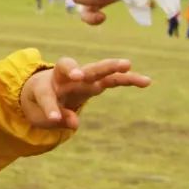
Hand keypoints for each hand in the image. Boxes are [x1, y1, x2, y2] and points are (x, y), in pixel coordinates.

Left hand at [20, 57, 150, 129]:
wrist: (46, 89)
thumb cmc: (42, 103)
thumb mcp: (43, 115)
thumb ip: (58, 118)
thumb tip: (74, 124)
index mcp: (44, 85)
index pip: (46, 95)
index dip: (50, 107)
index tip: (54, 119)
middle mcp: (63, 77)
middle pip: (67, 67)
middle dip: (74, 70)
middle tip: (79, 75)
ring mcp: (81, 77)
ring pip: (95, 70)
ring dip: (109, 67)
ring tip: (127, 65)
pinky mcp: (96, 82)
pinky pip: (112, 79)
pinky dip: (127, 78)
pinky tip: (146, 81)